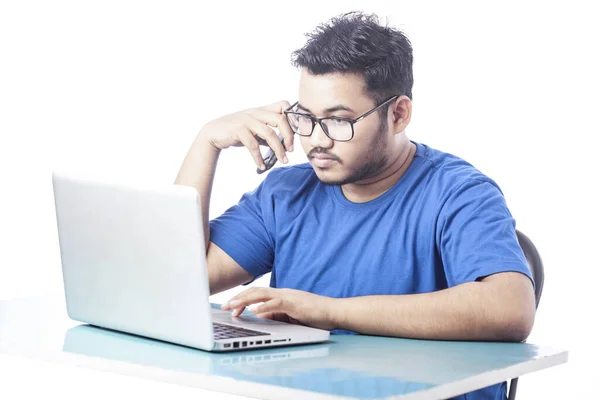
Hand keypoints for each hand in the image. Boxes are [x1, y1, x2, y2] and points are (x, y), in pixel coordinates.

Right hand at [200, 100, 294, 169]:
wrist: (213, 133)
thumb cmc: (235, 131)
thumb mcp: (253, 130)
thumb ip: (267, 134)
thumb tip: (283, 145)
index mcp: (262, 110)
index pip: (283, 105)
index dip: (293, 116)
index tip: (296, 132)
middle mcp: (256, 113)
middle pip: (280, 119)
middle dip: (289, 136)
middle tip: (291, 150)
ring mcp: (247, 120)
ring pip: (269, 133)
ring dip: (278, 149)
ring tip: (283, 160)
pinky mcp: (238, 130)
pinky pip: (253, 144)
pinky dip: (259, 157)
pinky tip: (261, 165)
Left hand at [221, 287, 337, 330]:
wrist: (333, 311)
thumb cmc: (315, 315)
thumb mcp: (290, 316)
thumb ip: (276, 314)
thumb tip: (260, 315)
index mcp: (281, 296)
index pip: (257, 294)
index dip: (242, 299)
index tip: (231, 307)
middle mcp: (282, 293)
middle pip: (255, 292)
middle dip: (238, 299)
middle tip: (224, 306)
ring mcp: (289, 297)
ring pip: (262, 294)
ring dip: (245, 300)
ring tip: (233, 306)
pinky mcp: (295, 303)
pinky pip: (277, 303)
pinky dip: (264, 307)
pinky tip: (254, 311)